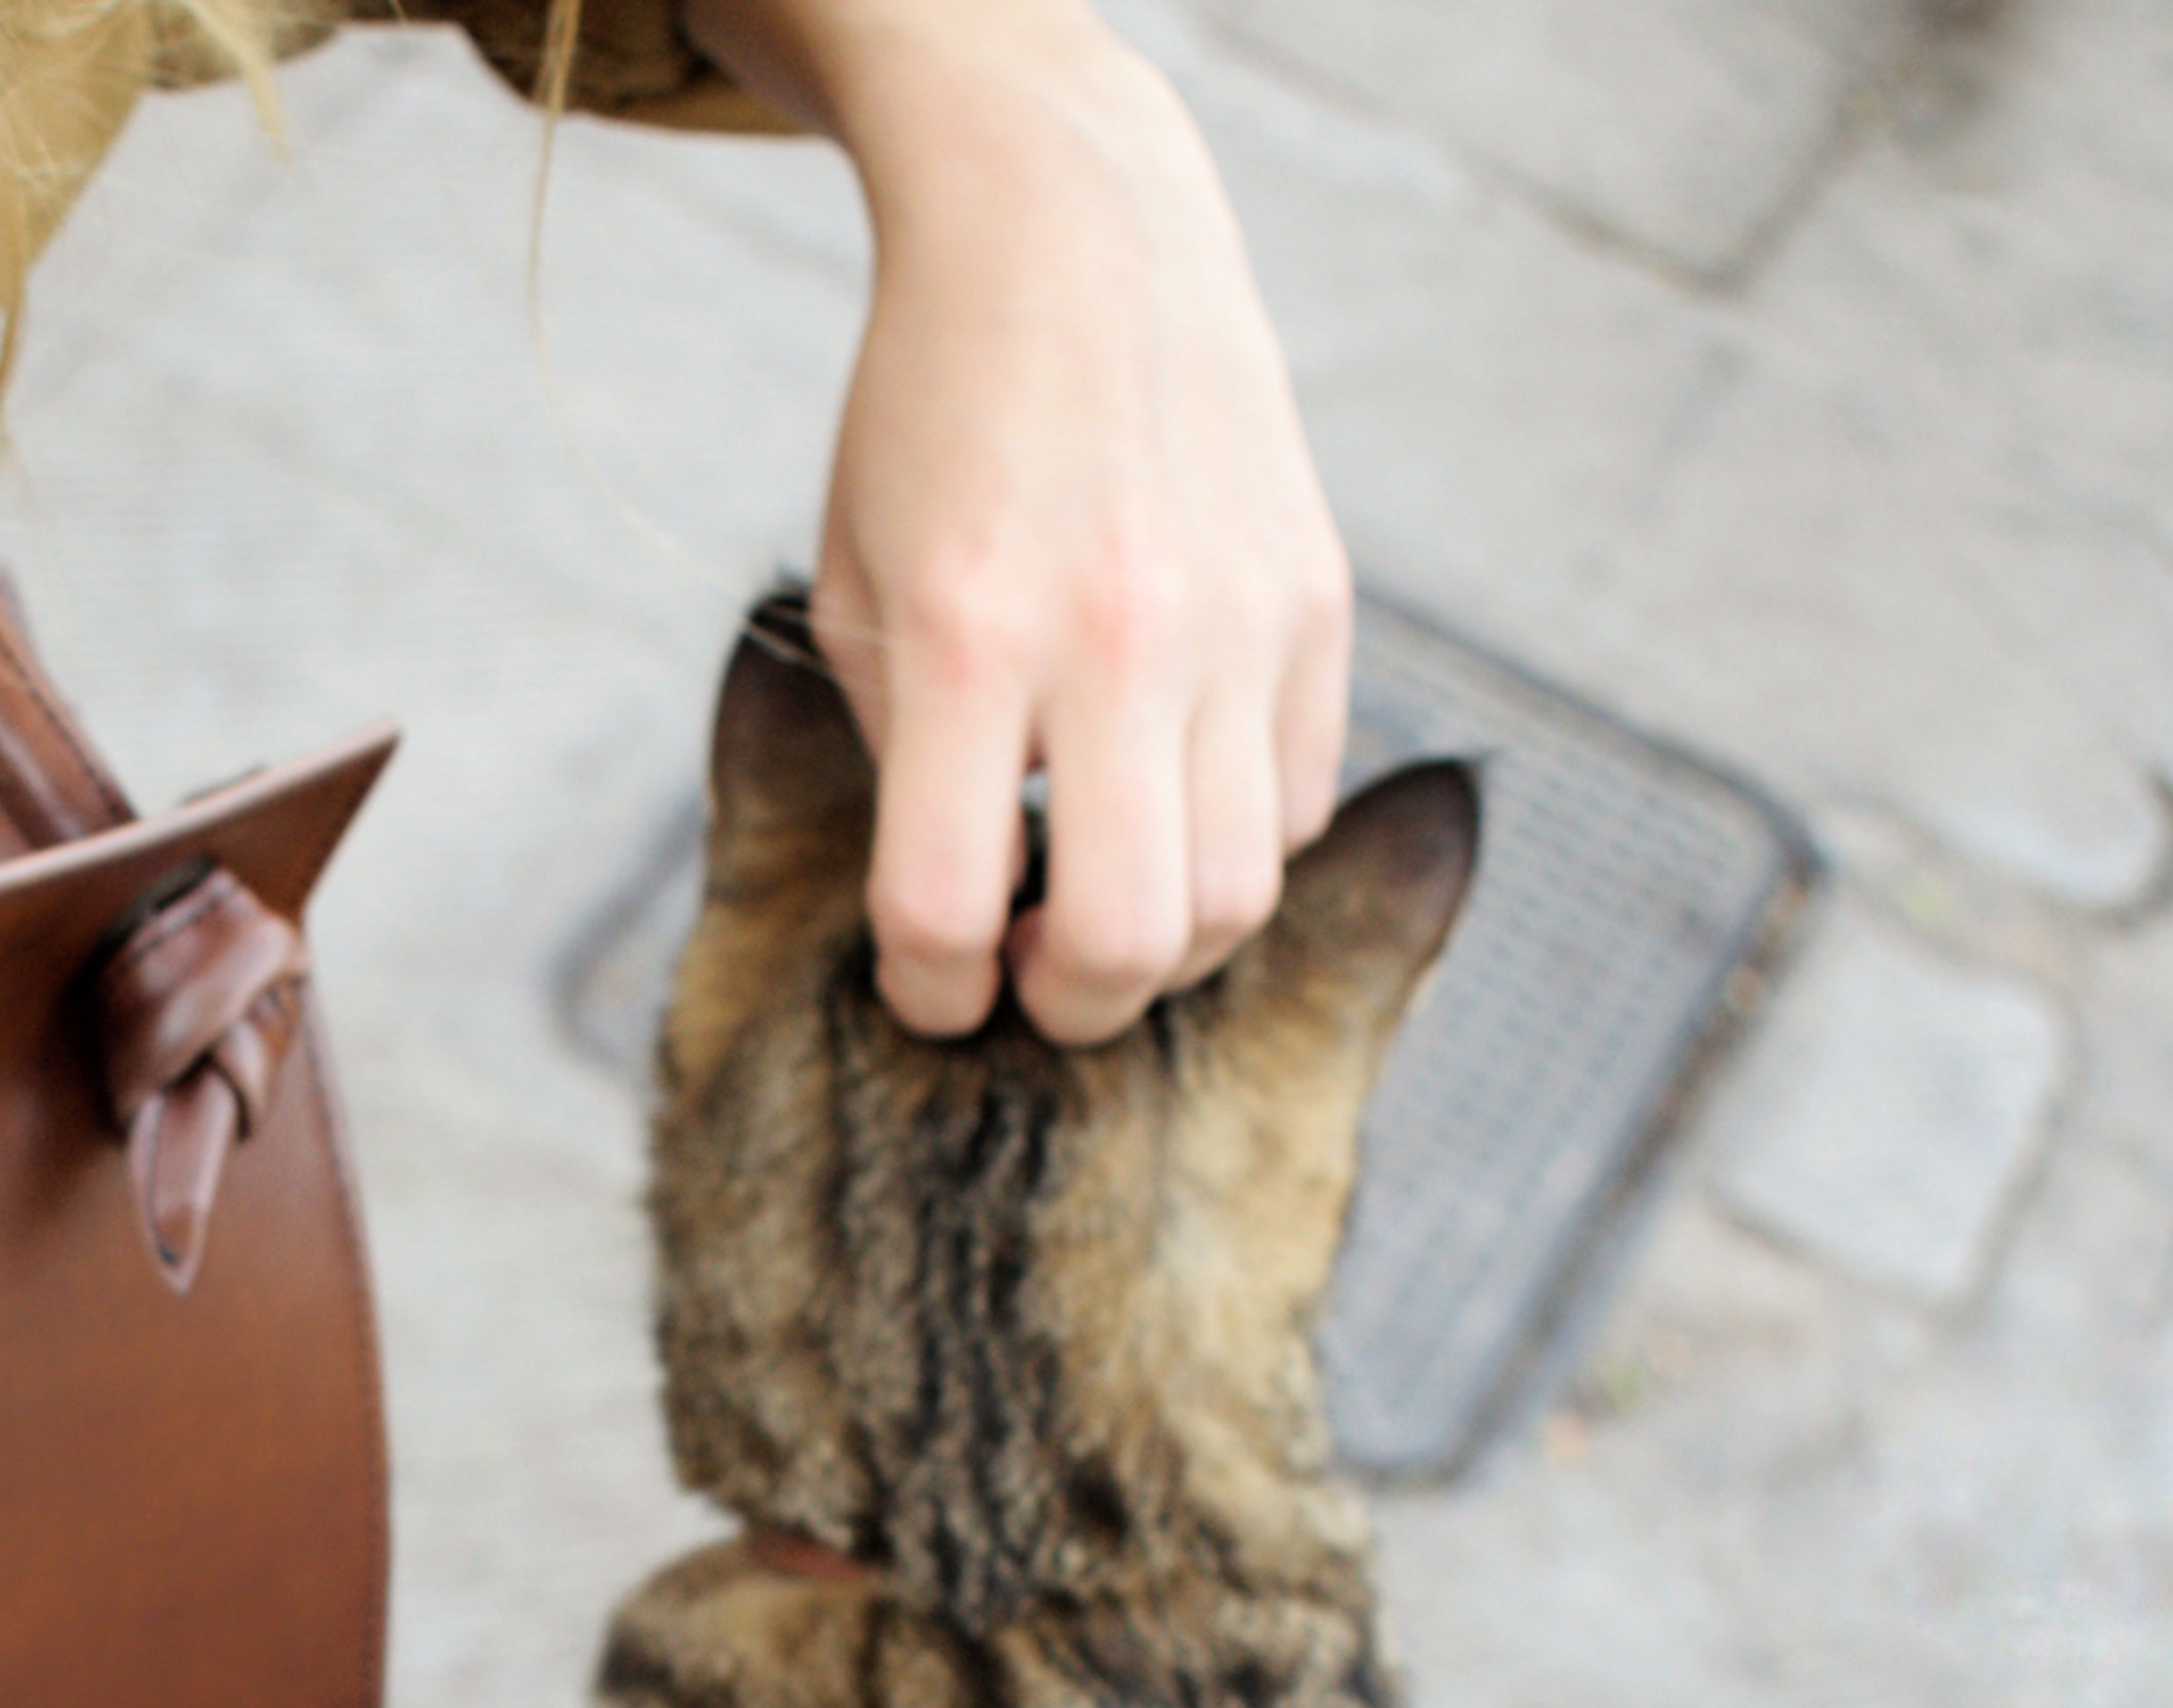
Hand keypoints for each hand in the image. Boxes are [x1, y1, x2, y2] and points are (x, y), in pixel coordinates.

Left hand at [688, 0, 1352, 1042]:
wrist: (1071, 237)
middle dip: (1073, 1005)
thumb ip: (897, 757)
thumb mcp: (855, 586)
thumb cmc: (930, 423)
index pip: (945, 906)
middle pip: (1131, 941)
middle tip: (1037, 980)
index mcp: (963, 636)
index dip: (928, 991)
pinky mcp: (1317, 603)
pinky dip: (1237, 842)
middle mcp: (1113, 637)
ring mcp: (1235, 622)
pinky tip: (1175, 797)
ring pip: (1240, 896)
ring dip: (1168, 942)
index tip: (930, 987)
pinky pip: (1299, 802)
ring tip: (1107, 900)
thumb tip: (965, 914)